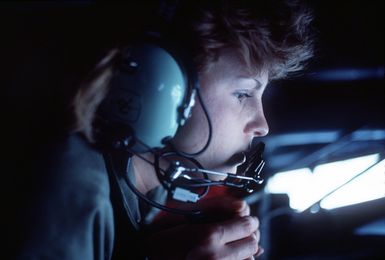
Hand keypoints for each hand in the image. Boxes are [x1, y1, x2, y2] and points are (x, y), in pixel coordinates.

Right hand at [146, 196, 261, 259]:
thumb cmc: (162, 243)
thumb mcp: (185, 221)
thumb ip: (214, 211)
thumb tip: (241, 211)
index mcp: (209, 235)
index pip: (246, 224)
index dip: (247, 220)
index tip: (244, 219)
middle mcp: (218, 256)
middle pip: (252, 242)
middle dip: (248, 236)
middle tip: (239, 233)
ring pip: (250, 258)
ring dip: (244, 252)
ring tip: (232, 248)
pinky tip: (227, 258)